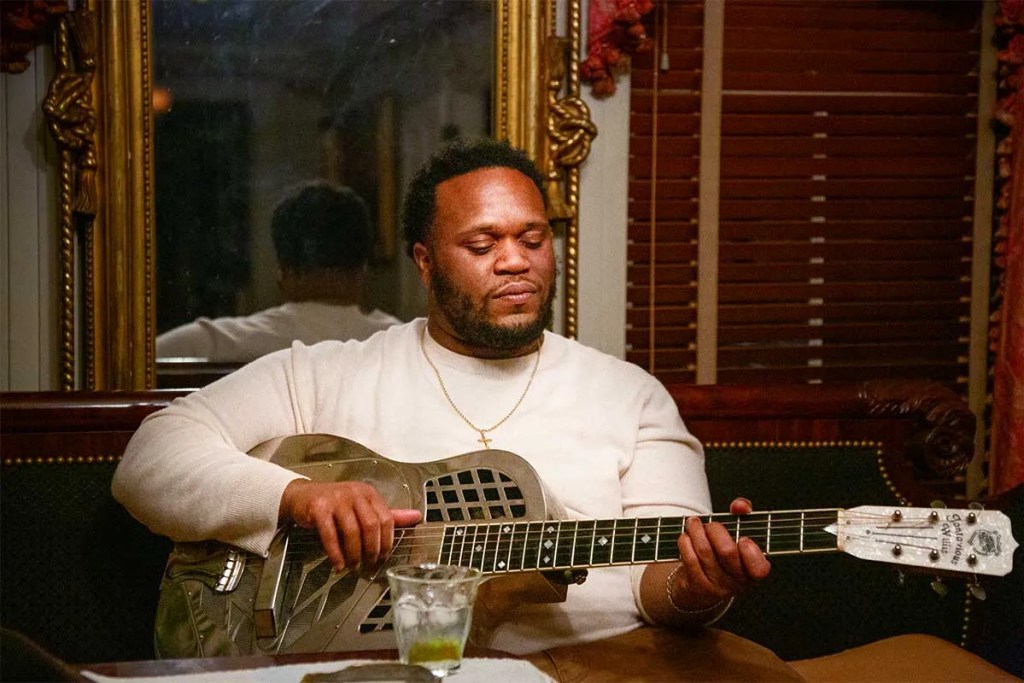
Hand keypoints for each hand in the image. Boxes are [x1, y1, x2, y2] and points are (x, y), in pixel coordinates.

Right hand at [279, 479, 421, 571]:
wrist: (302, 496)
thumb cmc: (335, 503)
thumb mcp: (363, 506)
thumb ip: (389, 514)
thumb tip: (417, 517)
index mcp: (369, 493)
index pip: (386, 518)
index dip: (387, 541)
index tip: (384, 555)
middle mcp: (354, 493)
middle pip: (371, 525)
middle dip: (372, 549)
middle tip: (369, 563)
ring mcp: (336, 499)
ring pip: (352, 531)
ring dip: (354, 554)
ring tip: (353, 566)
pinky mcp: (319, 508)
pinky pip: (330, 535)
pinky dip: (335, 553)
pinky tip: (338, 564)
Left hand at [672, 497, 770, 610]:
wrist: (701, 584)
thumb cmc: (722, 555)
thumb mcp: (737, 536)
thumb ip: (743, 516)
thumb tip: (740, 506)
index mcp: (753, 571)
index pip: (759, 568)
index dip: (751, 552)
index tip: (743, 538)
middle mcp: (738, 582)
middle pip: (727, 551)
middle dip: (715, 530)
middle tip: (710, 524)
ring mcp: (717, 587)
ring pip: (705, 552)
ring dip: (696, 531)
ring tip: (693, 523)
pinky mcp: (698, 586)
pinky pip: (690, 559)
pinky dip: (685, 543)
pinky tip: (686, 536)